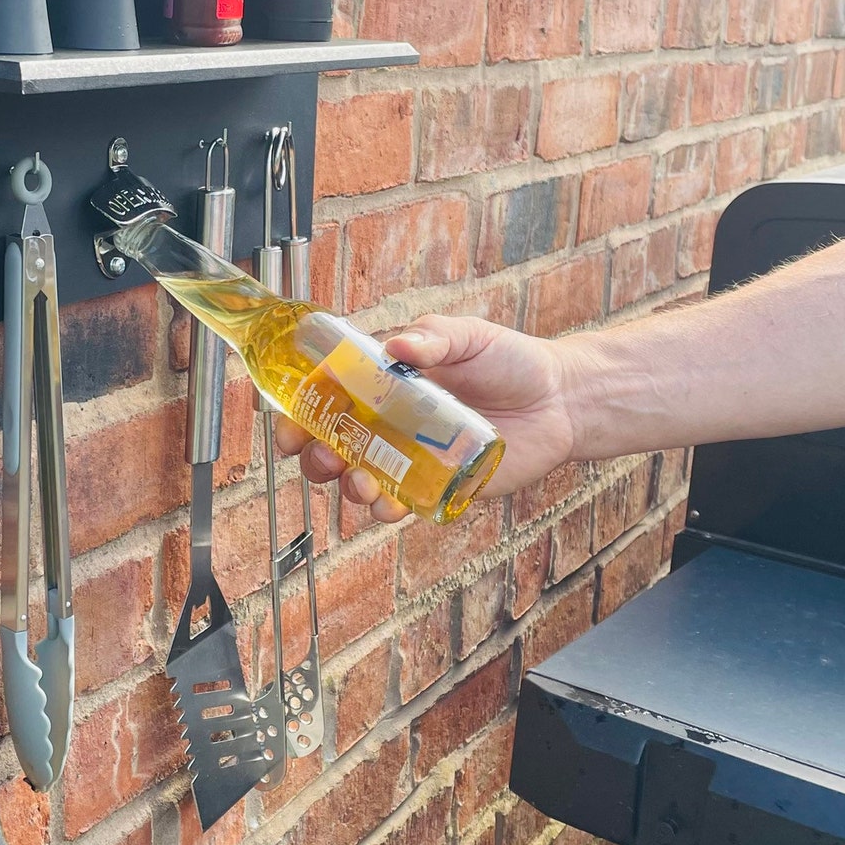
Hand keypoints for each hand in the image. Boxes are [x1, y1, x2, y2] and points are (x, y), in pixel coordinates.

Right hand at [275, 314, 581, 521]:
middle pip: (331, 441)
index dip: (298, 406)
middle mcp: (390, 419)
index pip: (328, 392)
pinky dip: (384, 508)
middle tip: (319, 457)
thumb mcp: (470, 335)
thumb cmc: (511, 360)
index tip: (282, 417)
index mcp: (386, 380)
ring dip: (345, 485)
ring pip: (357, 477)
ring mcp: (410, 455)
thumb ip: (435, 337)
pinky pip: (399, 502)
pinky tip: (386, 504)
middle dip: (313, 454)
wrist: (562, 400)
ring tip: (358, 483)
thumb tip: (401, 344)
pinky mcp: (437, 484)